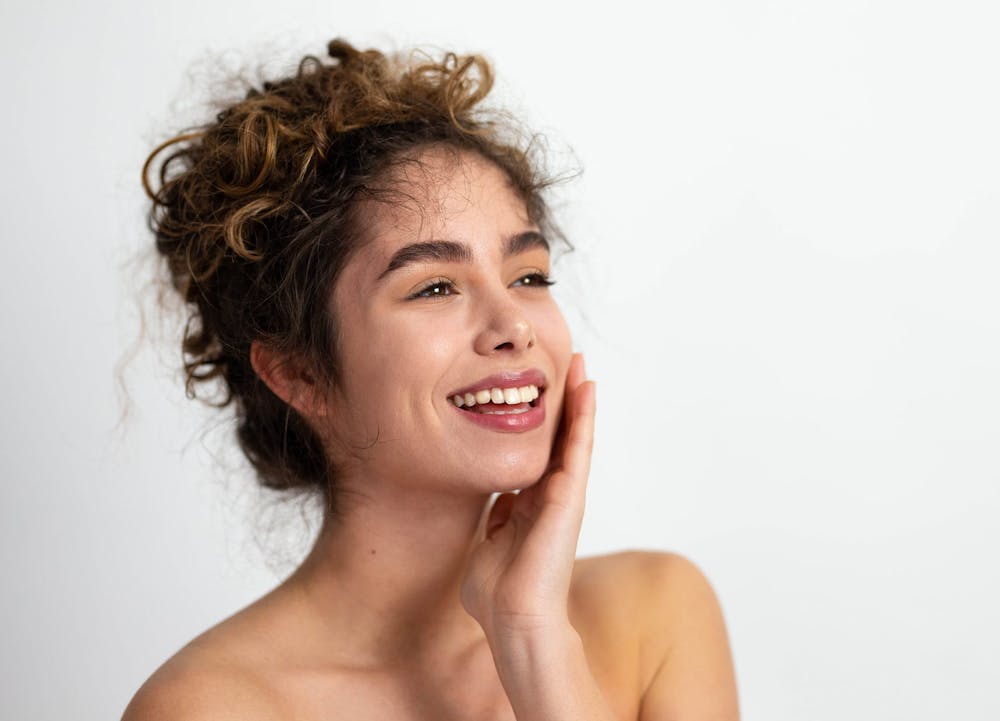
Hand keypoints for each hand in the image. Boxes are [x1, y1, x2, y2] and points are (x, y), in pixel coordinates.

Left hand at [461, 353, 595, 640]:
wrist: (513, 619)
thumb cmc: (497, 593)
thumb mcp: (489, 545)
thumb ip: (496, 523)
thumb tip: (497, 509)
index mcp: (528, 507)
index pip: (537, 456)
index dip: (540, 426)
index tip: (539, 395)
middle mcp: (550, 497)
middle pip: (559, 439)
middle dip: (563, 403)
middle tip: (567, 366)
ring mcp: (564, 496)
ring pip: (575, 437)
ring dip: (579, 400)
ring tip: (580, 365)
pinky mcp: (571, 496)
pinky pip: (579, 447)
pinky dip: (584, 416)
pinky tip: (587, 387)